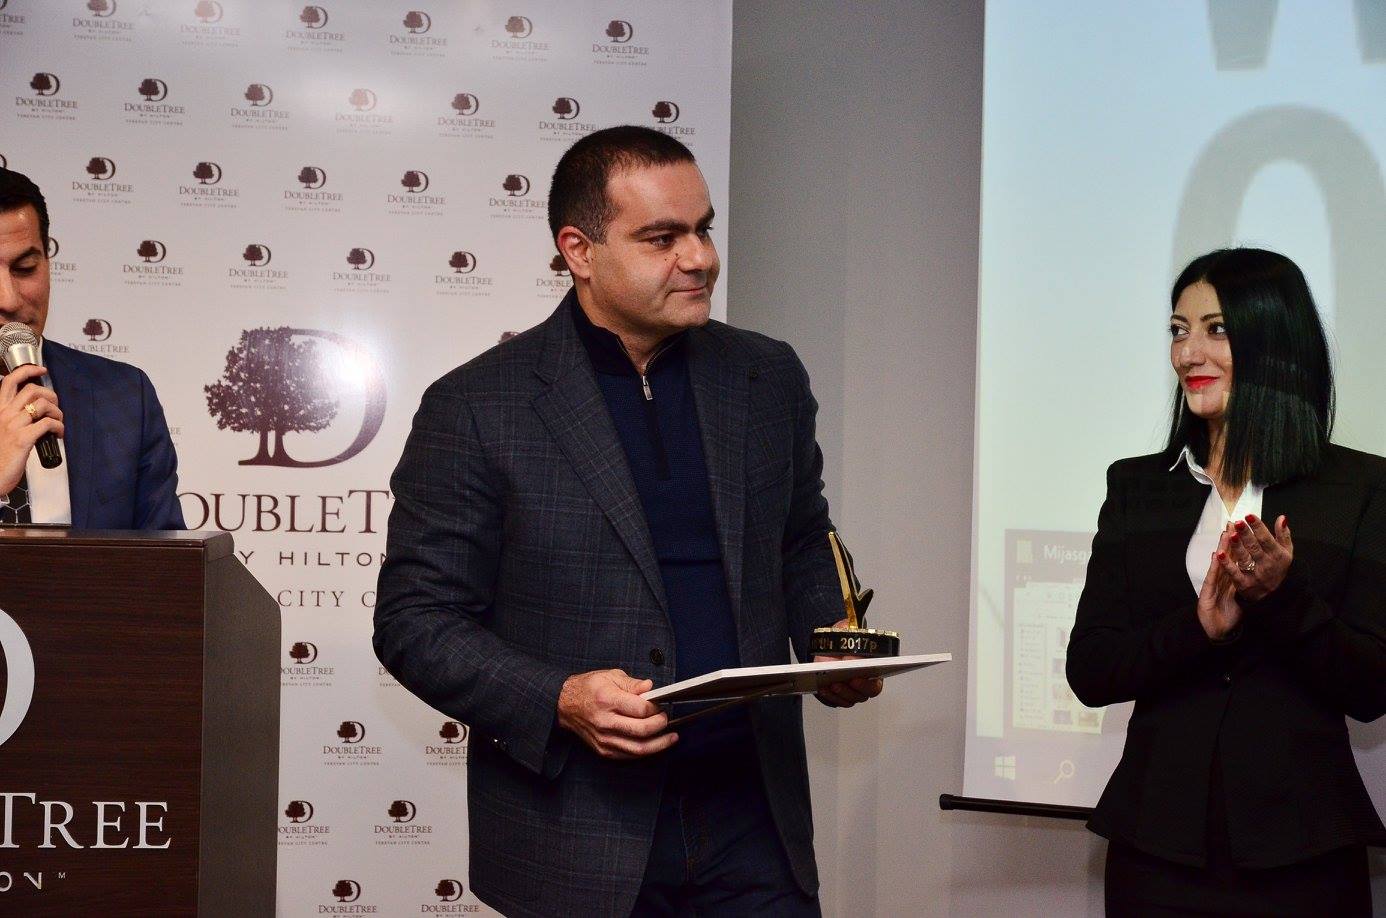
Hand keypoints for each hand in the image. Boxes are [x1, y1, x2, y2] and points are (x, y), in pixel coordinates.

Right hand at [0, 365, 62, 493]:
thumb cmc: (0, 455)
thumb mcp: (3, 430)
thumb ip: (14, 419)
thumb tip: (36, 413)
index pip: (9, 381)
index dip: (27, 371)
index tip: (42, 370)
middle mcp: (4, 414)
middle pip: (32, 390)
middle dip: (51, 395)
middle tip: (56, 408)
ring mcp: (13, 425)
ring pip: (43, 405)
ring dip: (58, 412)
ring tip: (58, 423)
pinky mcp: (23, 439)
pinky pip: (48, 424)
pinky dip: (59, 427)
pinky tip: (59, 434)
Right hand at [557, 668, 676, 759]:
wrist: (564, 705)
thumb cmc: (588, 688)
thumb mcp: (610, 676)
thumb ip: (633, 683)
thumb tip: (651, 688)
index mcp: (608, 700)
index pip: (641, 710)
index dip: (656, 709)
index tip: (662, 705)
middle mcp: (605, 721)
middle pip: (642, 730)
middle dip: (660, 726)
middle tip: (667, 719)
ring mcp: (604, 738)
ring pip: (638, 748)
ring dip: (659, 745)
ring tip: (671, 738)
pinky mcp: (603, 750)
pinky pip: (629, 755)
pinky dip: (645, 751)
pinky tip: (654, 745)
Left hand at [812, 618, 884, 707]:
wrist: (833, 644)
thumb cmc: (846, 640)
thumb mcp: (850, 635)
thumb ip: (854, 644)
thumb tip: (852, 658)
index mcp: (874, 670)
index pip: (875, 685)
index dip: (866, 684)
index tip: (854, 679)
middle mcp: (866, 683)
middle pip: (861, 695)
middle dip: (848, 690)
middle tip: (837, 683)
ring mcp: (854, 690)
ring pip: (849, 699)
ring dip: (838, 694)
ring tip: (828, 685)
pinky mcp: (841, 694)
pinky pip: (837, 700)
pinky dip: (829, 696)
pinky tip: (822, 688)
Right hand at [1197, 528, 1242, 640]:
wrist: (1215, 630)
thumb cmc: (1227, 614)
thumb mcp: (1240, 598)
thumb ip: (1244, 584)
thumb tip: (1254, 574)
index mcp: (1231, 578)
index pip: (1237, 559)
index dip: (1241, 544)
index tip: (1244, 529)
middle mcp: (1222, 578)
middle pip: (1228, 556)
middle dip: (1231, 539)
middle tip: (1234, 523)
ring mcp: (1214, 583)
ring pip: (1220, 563)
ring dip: (1223, 547)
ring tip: (1226, 533)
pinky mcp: (1208, 591)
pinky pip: (1214, 577)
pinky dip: (1215, 565)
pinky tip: (1217, 555)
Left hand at [1222, 514, 1293, 601]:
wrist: (1274, 594)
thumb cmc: (1277, 567)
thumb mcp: (1286, 551)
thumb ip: (1284, 535)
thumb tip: (1281, 518)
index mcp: (1277, 555)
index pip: (1267, 539)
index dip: (1258, 527)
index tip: (1249, 516)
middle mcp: (1266, 564)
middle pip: (1255, 547)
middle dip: (1246, 534)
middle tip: (1239, 523)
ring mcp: (1255, 574)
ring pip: (1244, 558)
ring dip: (1237, 546)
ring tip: (1231, 534)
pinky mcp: (1244, 583)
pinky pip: (1234, 573)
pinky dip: (1227, 564)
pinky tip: (1219, 554)